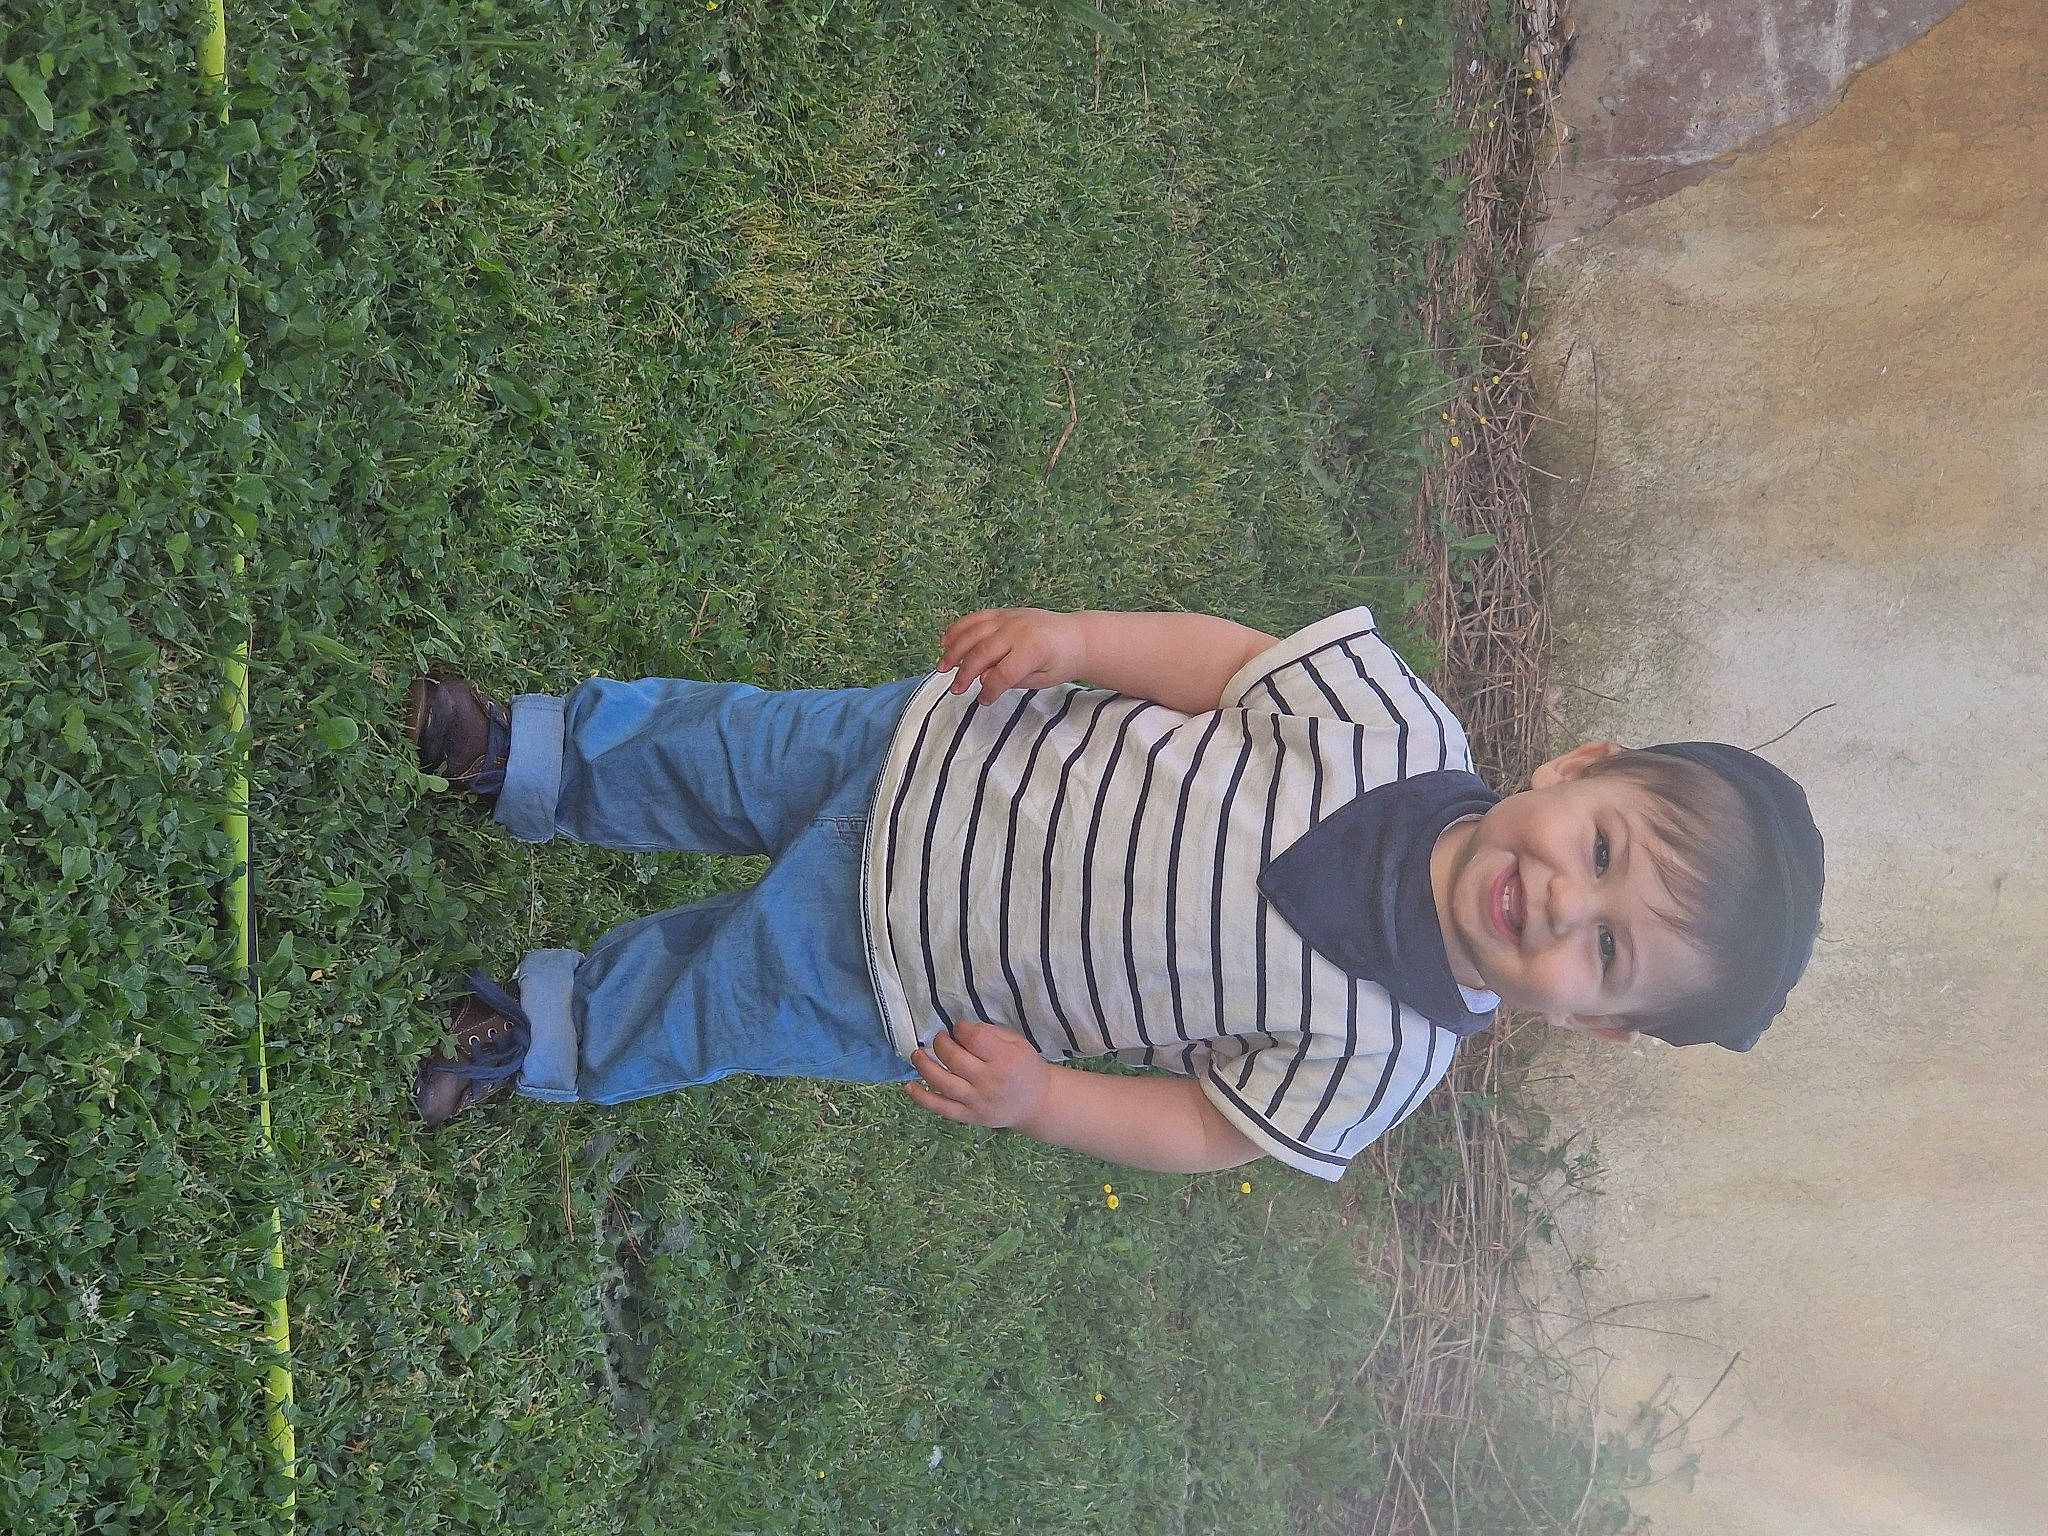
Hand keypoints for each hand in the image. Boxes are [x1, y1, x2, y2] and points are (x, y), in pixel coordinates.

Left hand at [904, 1019, 1050, 1128]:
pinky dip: (922, 1098)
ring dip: (924, 1066)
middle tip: (940, 1038)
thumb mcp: (1017, 1042)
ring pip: (943, 1082)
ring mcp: (977, 1101)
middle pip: (955, 1059)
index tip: (959, 1028)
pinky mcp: (969, 1116)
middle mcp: (990, 1081)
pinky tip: (909, 1086)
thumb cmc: (1025, 1067)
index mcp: (1006, 1059)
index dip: (960, 1029)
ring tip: (917, 1054)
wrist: (1036, 1103)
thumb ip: (990, 1033)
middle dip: (941, 1043)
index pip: (974, 1039)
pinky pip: (941, 1108)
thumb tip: (961, 1029)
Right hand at [936, 608, 1084, 697]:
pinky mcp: (1004, 612)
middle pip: (983, 652)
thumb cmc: (1062, 662)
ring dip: (954, 650)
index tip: (983, 701)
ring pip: (973, 633)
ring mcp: (1009, 618)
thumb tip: (984, 679)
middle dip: (965, 673)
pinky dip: (958, 628)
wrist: (1077, 636)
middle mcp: (1018, 630)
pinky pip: (976, 618)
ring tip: (941, 667)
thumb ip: (1013, 679)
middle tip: (955, 690)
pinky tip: (945, 641)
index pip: (1003, 673)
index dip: (990, 690)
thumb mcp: (1042, 679)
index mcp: (1032, 650)